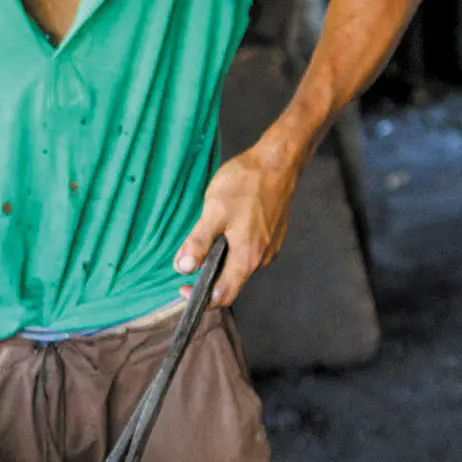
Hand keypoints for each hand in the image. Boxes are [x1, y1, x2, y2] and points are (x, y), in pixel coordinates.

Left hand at [174, 139, 300, 306]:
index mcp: (247, 257)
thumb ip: (198, 242)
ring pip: (239, 266)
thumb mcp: (214, 211)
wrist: (278, 161)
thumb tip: (183, 269)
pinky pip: (249, 251)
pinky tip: (224, 231)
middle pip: (231, 282)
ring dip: (220, 262)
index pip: (223, 295)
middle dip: (207, 279)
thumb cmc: (247, 183)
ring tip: (204, 242)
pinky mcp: (272, 235)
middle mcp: (261, 258)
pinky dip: (232, 249)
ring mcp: (269, 246)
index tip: (182, 288)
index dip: (201, 299)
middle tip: (187, 263)